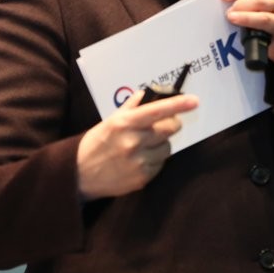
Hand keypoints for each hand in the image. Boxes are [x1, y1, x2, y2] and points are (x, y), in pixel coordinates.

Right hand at [76, 91, 198, 200]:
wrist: (79, 174)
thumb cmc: (96, 143)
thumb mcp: (110, 121)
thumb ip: (131, 107)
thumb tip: (149, 94)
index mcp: (125, 123)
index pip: (157, 111)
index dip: (178, 105)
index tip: (194, 101)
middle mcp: (133, 142)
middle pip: (170, 129)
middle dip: (170, 125)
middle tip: (161, 126)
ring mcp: (139, 162)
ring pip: (167, 148)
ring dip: (161, 145)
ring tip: (144, 147)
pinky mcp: (142, 178)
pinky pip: (160, 164)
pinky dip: (154, 161)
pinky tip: (139, 160)